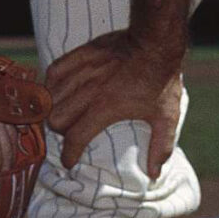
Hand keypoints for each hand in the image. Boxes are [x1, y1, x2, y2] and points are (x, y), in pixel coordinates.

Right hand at [44, 29, 184, 174]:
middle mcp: (89, 91)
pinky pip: (54, 70)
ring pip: (51, 96)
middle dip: (60, 132)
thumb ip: (161, 147)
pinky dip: (52, 83)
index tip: (68, 162)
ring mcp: (83, 70)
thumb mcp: (167, 117)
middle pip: (56, 119)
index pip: (75, 138)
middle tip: (70, 133)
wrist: (156, 42)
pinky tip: (58, 89)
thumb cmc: (162, 81)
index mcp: (105, 108)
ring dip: (54, 109)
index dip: (68, 155)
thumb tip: (154, 175)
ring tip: (62, 114)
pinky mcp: (81, 54)